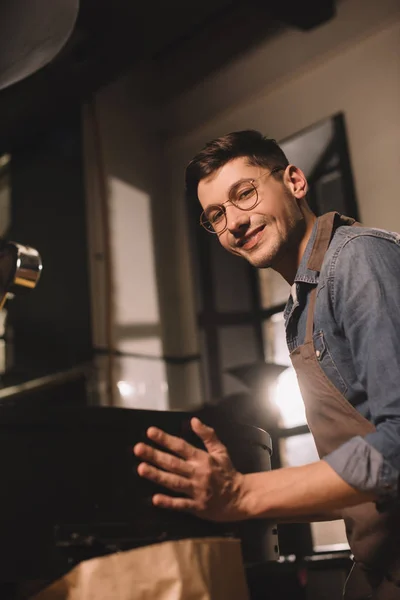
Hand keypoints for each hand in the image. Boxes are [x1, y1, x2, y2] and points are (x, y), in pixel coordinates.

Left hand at [133, 417, 248, 521]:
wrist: (241, 497)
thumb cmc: (227, 472)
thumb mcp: (221, 450)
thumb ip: (207, 435)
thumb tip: (194, 420)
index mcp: (202, 459)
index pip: (181, 446)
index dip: (165, 439)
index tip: (150, 432)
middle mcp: (197, 473)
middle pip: (173, 463)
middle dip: (155, 455)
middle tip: (138, 448)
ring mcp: (196, 490)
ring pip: (173, 482)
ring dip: (157, 475)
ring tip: (141, 468)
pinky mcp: (197, 507)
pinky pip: (181, 504)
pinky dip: (168, 502)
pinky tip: (155, 499)